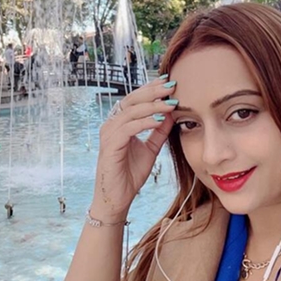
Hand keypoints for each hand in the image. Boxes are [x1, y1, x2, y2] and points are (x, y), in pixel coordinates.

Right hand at [91, 77, 176, 219]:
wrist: (118, 198)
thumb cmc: (130, 174)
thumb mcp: (150, 149)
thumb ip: (159, 132)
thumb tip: (171, 113)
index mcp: (120, 123)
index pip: (135, 99)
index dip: (151, 89)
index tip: (169, 82)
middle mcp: (111, 124)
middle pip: (132, 99)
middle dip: (153, 91)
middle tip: (171, 85)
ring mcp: (108, 134)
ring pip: (131, 111)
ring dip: (152, 105)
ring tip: (170, 103)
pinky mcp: (110, 145)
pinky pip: (128, 128)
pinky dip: (144, 122)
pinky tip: (160, 120)